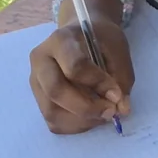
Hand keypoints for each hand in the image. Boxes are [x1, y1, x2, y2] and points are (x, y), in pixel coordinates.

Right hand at [29, 18, 134, 133]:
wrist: (82, 32)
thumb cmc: (101, 39)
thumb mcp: (117, 49)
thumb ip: (121, 78)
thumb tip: (122, 109)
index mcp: (61, 40)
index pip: (75, 67)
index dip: (97, 84)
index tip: (117, 94)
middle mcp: (41, 61)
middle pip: (56, 91)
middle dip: (86, 107)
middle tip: (110, 111)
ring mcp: (35, 81)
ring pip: (51, 111)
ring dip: (81, 120)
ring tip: (103, 114)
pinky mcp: (38, 97)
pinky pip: (52, 120)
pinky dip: (74, 124)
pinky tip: (92, 117)